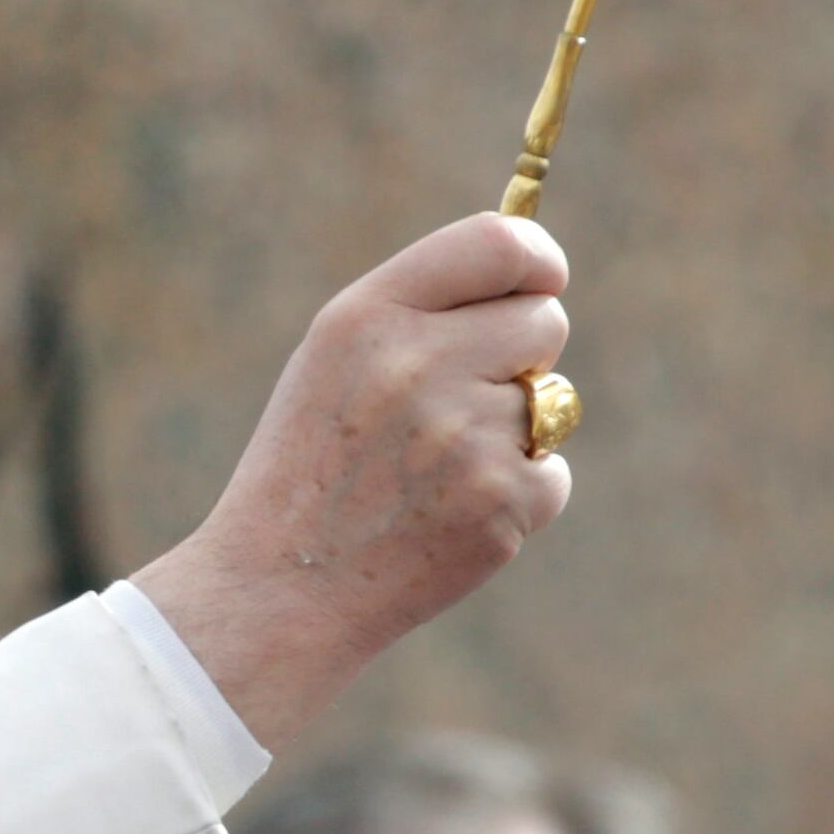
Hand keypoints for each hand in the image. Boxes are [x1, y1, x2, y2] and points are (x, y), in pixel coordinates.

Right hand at [132, 214, 572, 752]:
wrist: (281, 589)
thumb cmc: (312, 463)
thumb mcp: (335, 359)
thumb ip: (423, 305)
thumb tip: (534, 273)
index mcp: (369, 318)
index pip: (498, 244)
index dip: (536, 259)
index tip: (540, 279)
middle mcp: (419, 366)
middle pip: (544, 321)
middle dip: (519, 356)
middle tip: (458, 401)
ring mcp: (466, 437)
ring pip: (553, 402)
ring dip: (513, 431)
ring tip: (435, 471)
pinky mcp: (501, 503)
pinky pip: (552, 472)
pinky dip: (516, 496)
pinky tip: (447, 516)